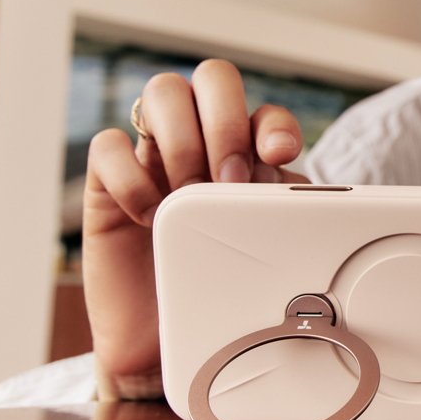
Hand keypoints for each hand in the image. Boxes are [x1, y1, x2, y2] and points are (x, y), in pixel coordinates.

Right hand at [82, 59, 309, 398]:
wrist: (170, 343)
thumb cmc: (222, 286)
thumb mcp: (266, 243)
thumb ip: (282, 209)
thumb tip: (316, 197)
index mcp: (248, 152)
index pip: (264, 110)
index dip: (274, 124)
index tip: (279, 154)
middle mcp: (202, 140)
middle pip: (212, 76)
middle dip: (226, 121)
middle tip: (231, 177)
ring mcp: (153, 155)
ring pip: (162, 92)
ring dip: (183, 141)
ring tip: (190, 193)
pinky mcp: (105, 183)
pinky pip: (109, 145)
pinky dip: (132, 176)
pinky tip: (150, 216)